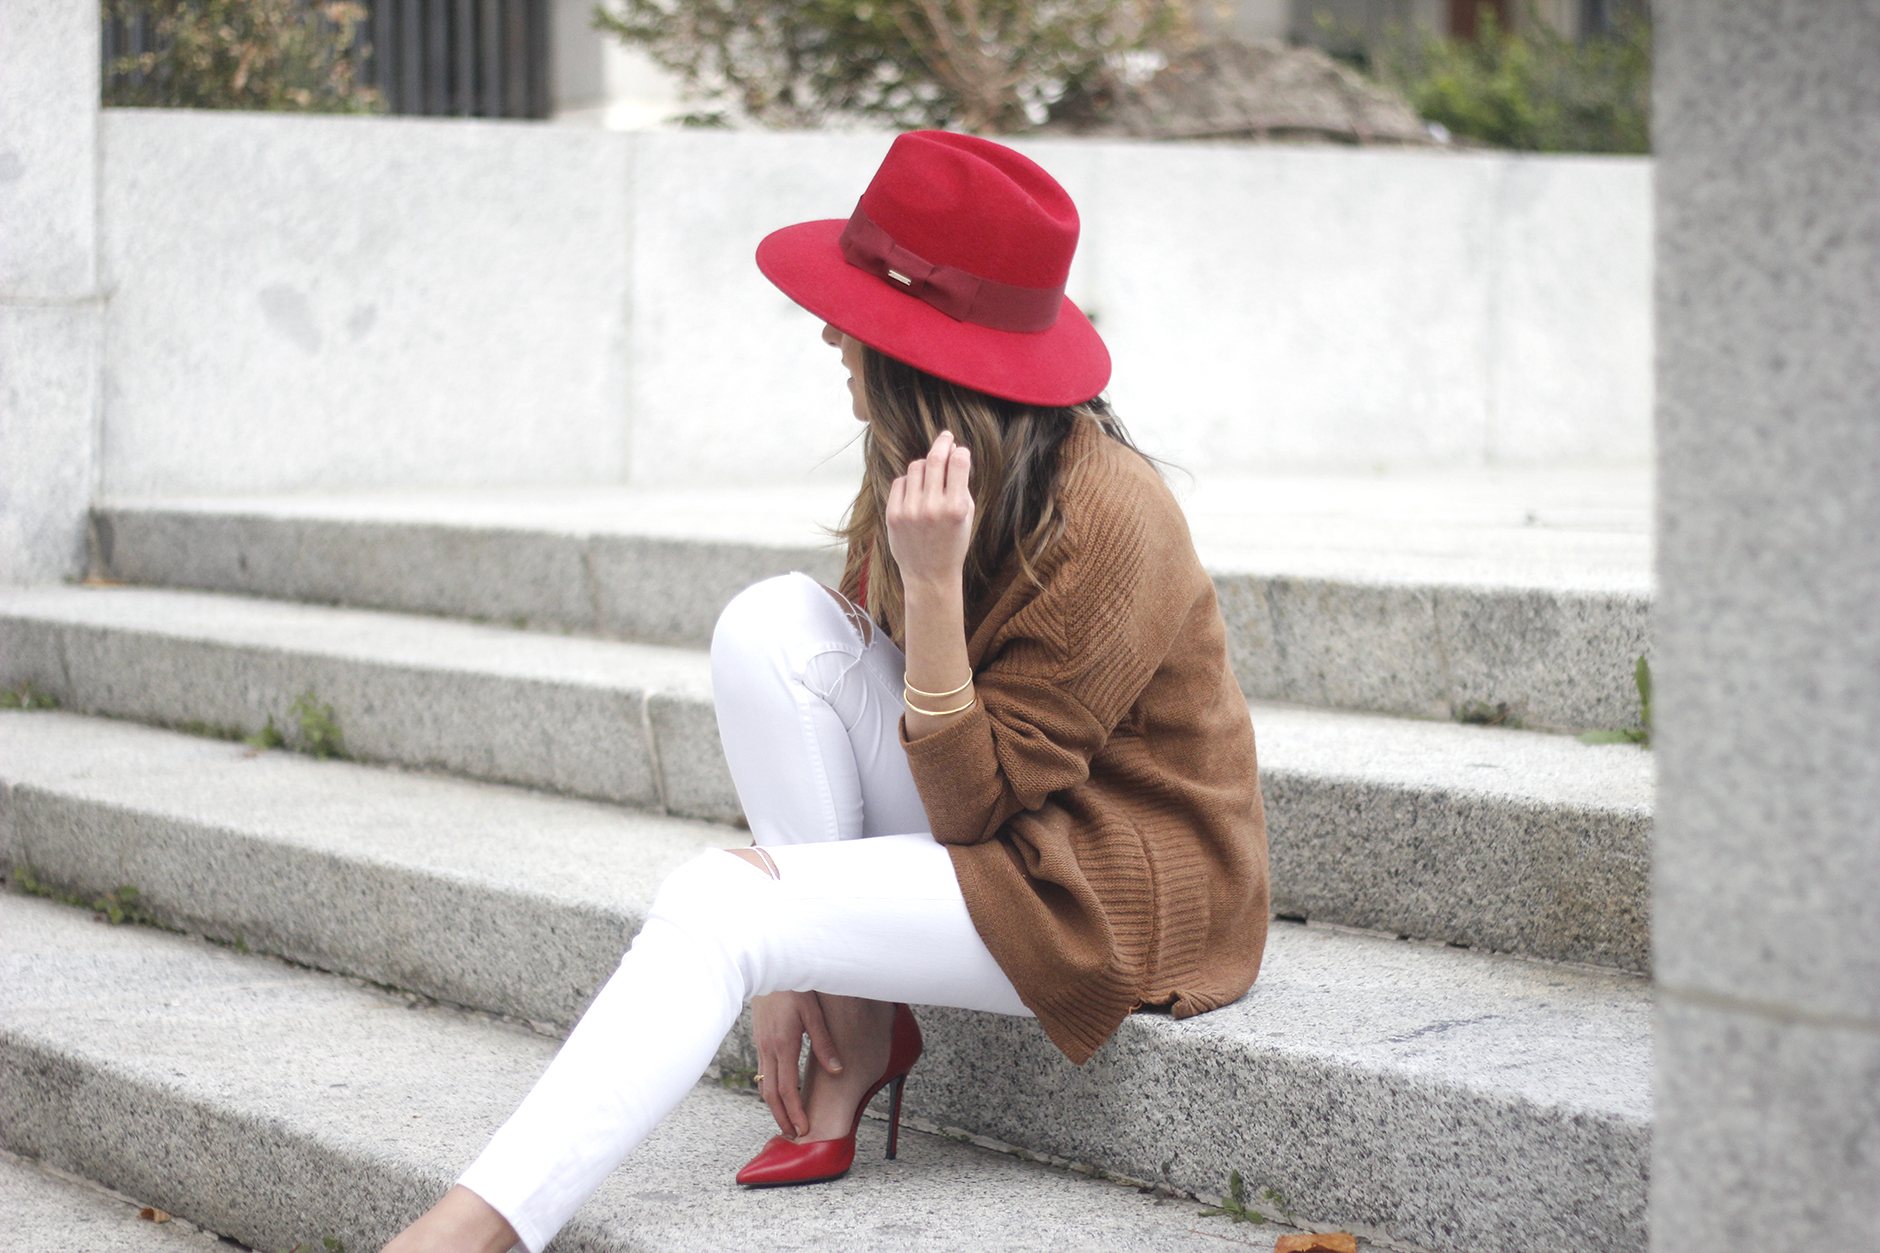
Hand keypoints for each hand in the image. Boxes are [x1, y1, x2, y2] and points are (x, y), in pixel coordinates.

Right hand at [750, 991, 841, 1137]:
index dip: (794, 1111)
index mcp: (784, 1045)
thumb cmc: (794, 987)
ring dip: (774, 1105)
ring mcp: (761, 1045)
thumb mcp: (814, 1012)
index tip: (803, 1128)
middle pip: (771, 1093)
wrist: (767, 968)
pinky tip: (778, 1092)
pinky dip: (769, 1088)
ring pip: (764, 1084)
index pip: (787, 1089)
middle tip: (793, 1134)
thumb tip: (837, 1070)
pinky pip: (763, 1071)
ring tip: (786, 1119)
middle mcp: (768, 1049)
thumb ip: (824, 1043)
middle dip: (781, 1117)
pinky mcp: (760, 1040)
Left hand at [886, 430, 973, 590]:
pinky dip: (909, 482)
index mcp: (956, 507)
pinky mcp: (893, 515)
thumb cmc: (953, 542)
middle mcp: (933, 507)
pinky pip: (900, 482)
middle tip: (945, 437)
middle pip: (935, 459)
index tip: (960, 450)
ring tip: (931, 475)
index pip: (958, 462)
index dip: (960, 451)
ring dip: (925, 465)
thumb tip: (954, 454)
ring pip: (916, 467)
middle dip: (942, 443)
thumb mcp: (967, 516)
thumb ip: (962, 486)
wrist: (930, 574)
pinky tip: (916, 492)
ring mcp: (910, 511)